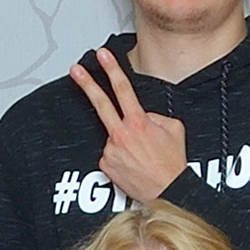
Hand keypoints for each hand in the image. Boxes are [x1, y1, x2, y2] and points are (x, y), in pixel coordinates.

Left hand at [65, 48, 189, 203]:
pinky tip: (132, 162)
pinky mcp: (105, 165)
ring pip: (112, 134)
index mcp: (139, 122)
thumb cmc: (171, 164)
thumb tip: (143, 114)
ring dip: (123, 139)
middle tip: (76, 70)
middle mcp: (121, 134)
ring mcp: (111, 150)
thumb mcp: (174, 129)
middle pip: (100, 103)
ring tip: (140, 154)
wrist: (167, 192)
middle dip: (87, 84)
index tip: (102, 57)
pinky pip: (110, 153)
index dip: (111, 70)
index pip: (122, 89)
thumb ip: (155, 115)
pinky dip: (120, 154)